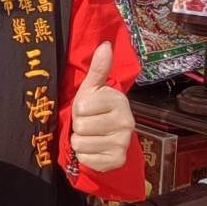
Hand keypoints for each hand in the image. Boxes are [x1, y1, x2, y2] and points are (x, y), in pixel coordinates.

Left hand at [71, 42, 133, 173]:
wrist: (107, 136)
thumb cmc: (95, 109)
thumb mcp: (92, 88)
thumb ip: (98, 68)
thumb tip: (105, 45)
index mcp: (119, 101)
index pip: (82, 108)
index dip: (79, 110)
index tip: (88, 110)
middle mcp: (127, 122)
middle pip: (81, 127)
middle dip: (79, 127)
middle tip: (89, 124)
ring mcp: (123, 143)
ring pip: (81, 144)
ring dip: (81, 142)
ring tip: (91, 136)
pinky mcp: (117, 160)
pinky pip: (87, 159)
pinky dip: (86, 156)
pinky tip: (95, 149)